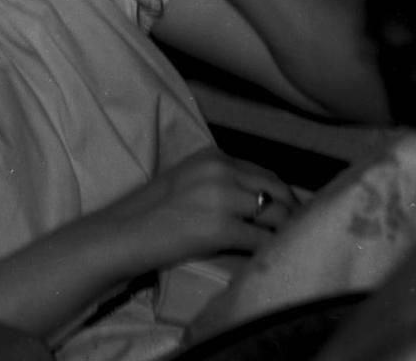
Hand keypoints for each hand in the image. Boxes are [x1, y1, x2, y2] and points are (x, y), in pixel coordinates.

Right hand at [97, 149, 301, 269]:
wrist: (121, 234)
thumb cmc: (149, 213)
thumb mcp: (187, 182)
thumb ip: (220, 184)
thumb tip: (258, 204)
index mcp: (213, 156)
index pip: (264, 174)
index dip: (281, 196)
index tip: (287, 213)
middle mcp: (221, 169)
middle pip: (278, 191)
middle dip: (291, 213)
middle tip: (294, 233)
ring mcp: (223, 197)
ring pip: (277, 216)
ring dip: (283, 233)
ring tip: (284, 246)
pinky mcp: (222, 227)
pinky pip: (262, 241)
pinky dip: (269, 251)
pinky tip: (268, 258)